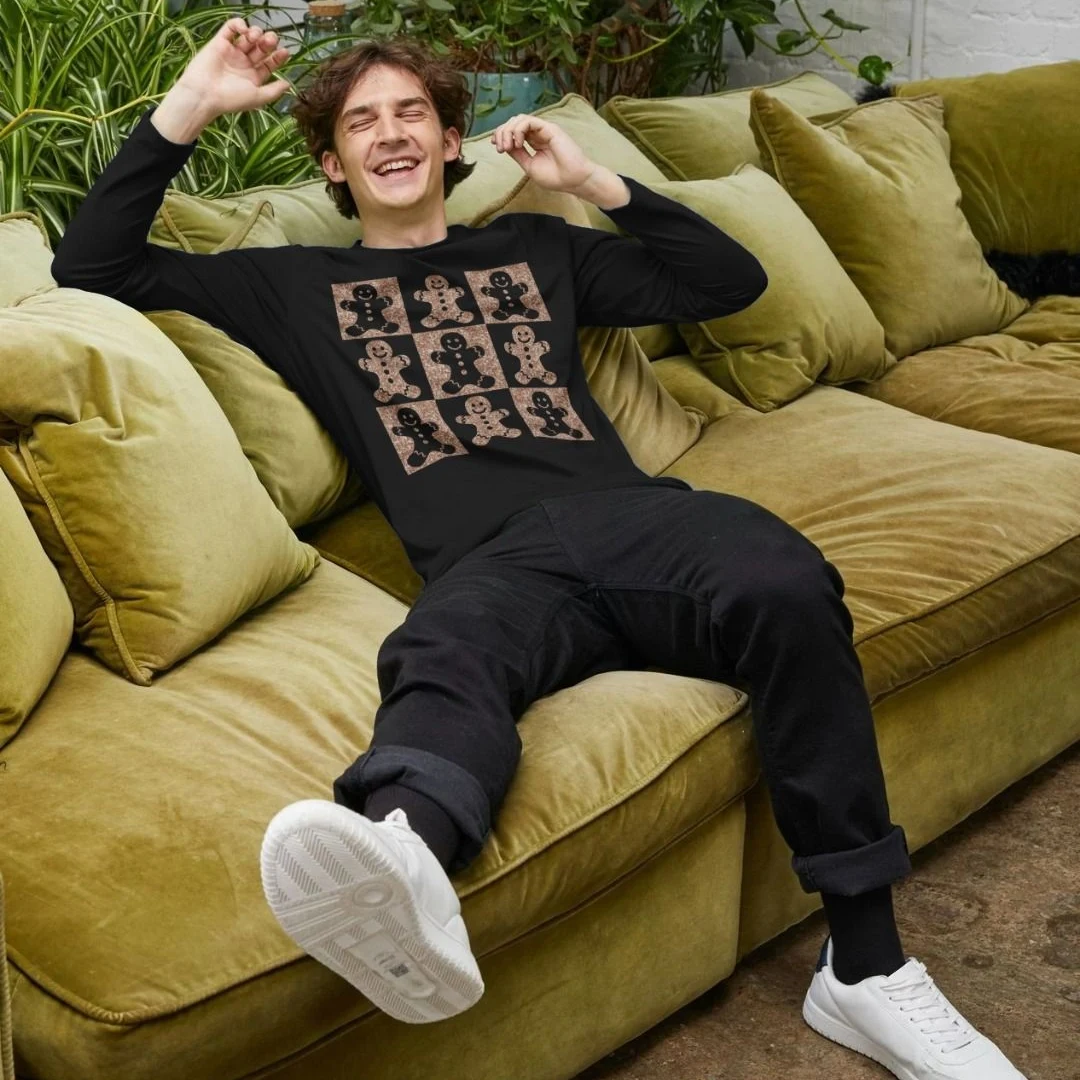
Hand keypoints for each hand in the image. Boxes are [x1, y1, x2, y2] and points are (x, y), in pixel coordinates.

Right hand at [176, 17, 291, 116]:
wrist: (205, 94)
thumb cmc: (231, 99)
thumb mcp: (258, 98)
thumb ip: (274, 91)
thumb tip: (288, 84)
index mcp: (253, 77)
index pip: (270, 63)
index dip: (278, 57)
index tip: (285, 52)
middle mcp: (244, 64)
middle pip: (261, 47)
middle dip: (268, 42)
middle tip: (271, 40)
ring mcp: (232, 52)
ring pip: (248, 37)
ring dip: (255, 32)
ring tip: (256, 37)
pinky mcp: (219, 42)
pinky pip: (230, 28)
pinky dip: (238, 24)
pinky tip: (244, 30)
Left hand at [489, 115, 595, 192]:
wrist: (574, 180)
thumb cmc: (556, 177)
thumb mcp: (530, 166)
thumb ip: (518, 154)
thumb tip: (505, 145)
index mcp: (534, 142)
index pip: (513, 131)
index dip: (501, 135)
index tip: (497, 146)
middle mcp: (538, 133)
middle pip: (513, 122)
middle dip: (502, 132)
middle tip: (501, 148)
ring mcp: (544, 130)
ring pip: (519, 119)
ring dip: (508, 131)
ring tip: (508, 146)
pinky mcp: (549, 128)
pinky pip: (529, 121)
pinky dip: (519, 130)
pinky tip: (518, 143)